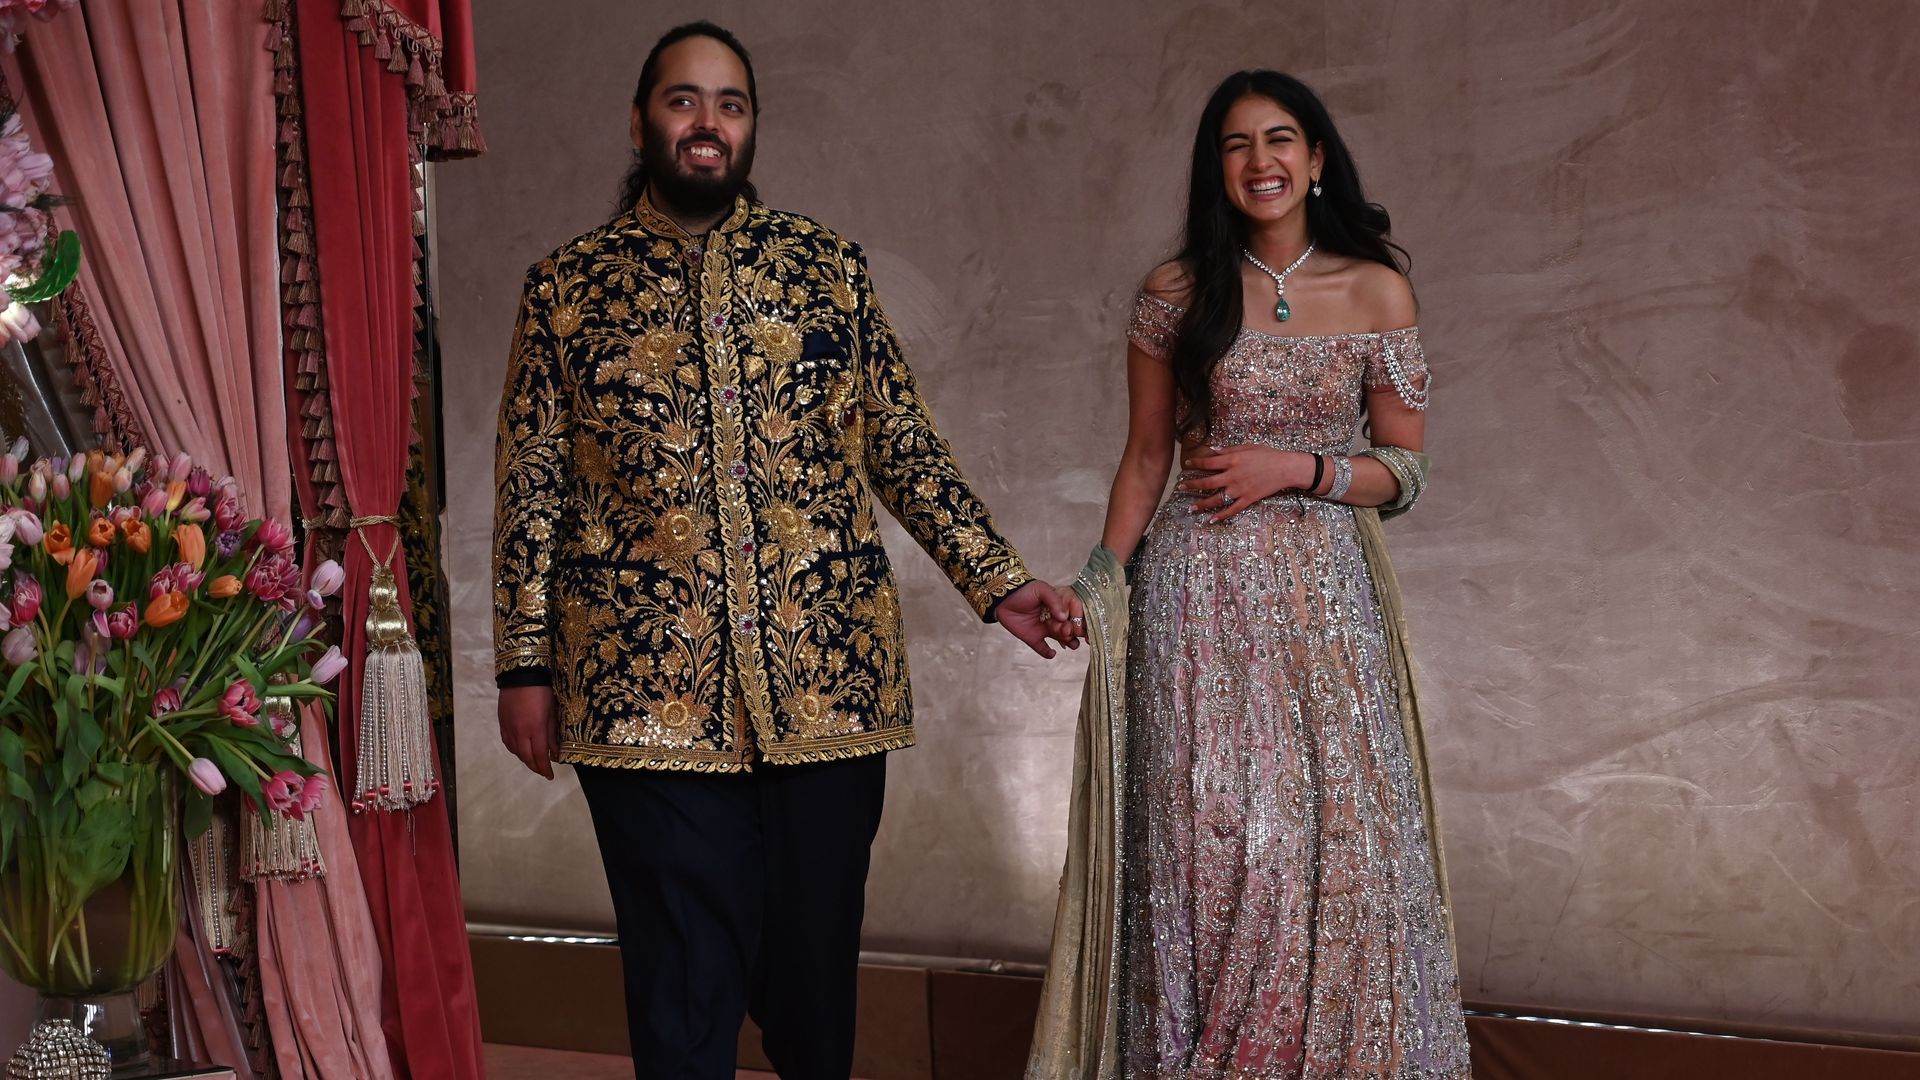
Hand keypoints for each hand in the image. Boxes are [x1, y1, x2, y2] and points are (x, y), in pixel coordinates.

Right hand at [499, 685, 558, 779]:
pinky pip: (508, 743)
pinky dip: (515, 750)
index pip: (539, 756)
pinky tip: (520, 750)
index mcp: (535, 729)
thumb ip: (552, 733)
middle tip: (543, 771)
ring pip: (516, 751)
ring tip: (533, 762)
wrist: (521, 675)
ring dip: (525, 760)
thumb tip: (554, 751)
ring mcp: (509, 728)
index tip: (550, 776)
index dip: (544, 768)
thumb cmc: (542, 691)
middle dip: (535, 767)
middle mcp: (520, 732)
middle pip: (526, 757)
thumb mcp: (552, 712)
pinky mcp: (502, 723)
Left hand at [995, 580, 1083, 657]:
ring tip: (1068, 642)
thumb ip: (1054, 600)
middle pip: (1071, 628)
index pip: (1075, 615)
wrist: (1003, 597)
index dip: (1079, 620)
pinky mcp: (1034, 638)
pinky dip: (1048, 653)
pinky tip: (1051, 653)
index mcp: (1061, 606)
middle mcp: (1056, 619)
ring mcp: (1046, 629)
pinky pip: (1043, 649)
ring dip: (1068, 642)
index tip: (1078, 624)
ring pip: (1062, 639)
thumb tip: (1064, 616)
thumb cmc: (1024, 590)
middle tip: (1067, 630)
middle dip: (1073, 631)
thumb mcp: (1041, 589)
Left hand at [1178, 445, 1312, 523]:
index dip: (1196, 463)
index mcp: (1232, 460)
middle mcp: (1232, 476)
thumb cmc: (1267, 455)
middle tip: (1180, 487)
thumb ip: (1229, 450)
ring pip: (1216, 499)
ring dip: (1201, 504)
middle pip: (1207, 482)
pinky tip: (1211, 520)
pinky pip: (1232, 510)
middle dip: (1192, 485)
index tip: (1187, 464)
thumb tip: (1213, 450)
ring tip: (1190, 508)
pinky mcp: (1247, 499)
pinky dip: (1221, 516)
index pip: (1208, 462)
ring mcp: (1239, 489)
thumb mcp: (1247, 447)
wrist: (1285, 468)